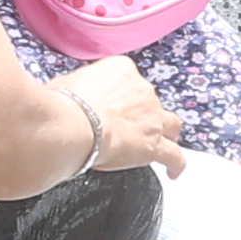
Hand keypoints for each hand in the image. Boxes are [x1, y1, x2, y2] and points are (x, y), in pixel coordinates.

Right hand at [61, 57, 185, 177]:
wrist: (75, 124)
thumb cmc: (65, 104)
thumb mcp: (65, 83)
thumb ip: (75, 88)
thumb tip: (65, 96)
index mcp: (121, 69)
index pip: (127, 77)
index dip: (120, 92)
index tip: (110, 102)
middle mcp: (142, 90)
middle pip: (148, 101)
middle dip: (141, 113)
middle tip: (126, 126)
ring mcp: (152, 118)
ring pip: (170, 124)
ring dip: (167, 132)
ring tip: (162, 142)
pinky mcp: (154, 145)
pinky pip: (173, 155)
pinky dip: (175, 163)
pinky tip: (173, 171)